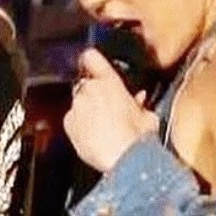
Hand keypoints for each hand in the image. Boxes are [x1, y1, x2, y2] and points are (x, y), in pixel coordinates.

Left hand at [63, 49, 158, 172]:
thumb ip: (139, 103)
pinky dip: (79, 127)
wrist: (124, 158)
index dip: (90, 59)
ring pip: (78, 104)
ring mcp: (76, 106)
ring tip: (103, 128)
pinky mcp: (68, 124)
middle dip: (95, 95)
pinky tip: (93, 137)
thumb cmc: (139, 136)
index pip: (91, 57)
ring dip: (87, 111)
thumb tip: (139, 100)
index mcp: (110, 81)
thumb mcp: (147, 115)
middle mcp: (89, 89)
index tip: (90, 61)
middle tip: (109, 110)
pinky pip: (72, 121)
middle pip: (85, 85)